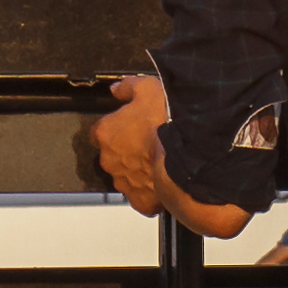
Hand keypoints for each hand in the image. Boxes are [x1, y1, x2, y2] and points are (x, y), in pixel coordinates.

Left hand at [94, 73, 172, 213]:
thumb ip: (129, 87)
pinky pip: (142, 197)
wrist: (187, 157)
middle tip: (149, 141)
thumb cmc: (167, 125)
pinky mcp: (140, 200)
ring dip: (139, 170)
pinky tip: (164, 179)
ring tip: (160, 159)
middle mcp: (110, 160)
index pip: (99, 130)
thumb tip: (119, 88)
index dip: (116, 126)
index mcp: (107, 133)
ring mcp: (124, 182)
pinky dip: (151, 191)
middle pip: (113, 155)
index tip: (129, 124)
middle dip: (127, 150)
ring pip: (127, 176)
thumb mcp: (149, 89)